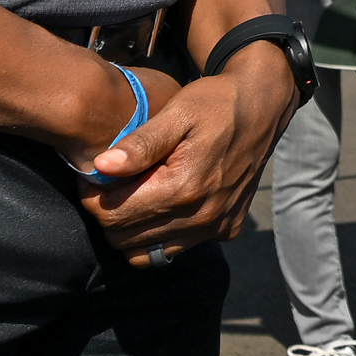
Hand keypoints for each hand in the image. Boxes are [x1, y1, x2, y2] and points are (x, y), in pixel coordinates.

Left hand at [81, 49, 294, 263]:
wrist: (263, 105)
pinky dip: (159, 232)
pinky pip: (174, 248)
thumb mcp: (177, 112)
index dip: (92, 196)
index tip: (95, 175)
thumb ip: (140, 144)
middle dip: (109, 212)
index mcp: (184, 188)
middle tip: (115, 183)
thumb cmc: (215, 103)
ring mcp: (216, 227)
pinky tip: (164, 202)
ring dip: (131, 228)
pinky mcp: (227, 229)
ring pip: (145, 252)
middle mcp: (201, 216)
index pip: (112, 215)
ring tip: (136, 194)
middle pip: (123, 237)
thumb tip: (100, 167)